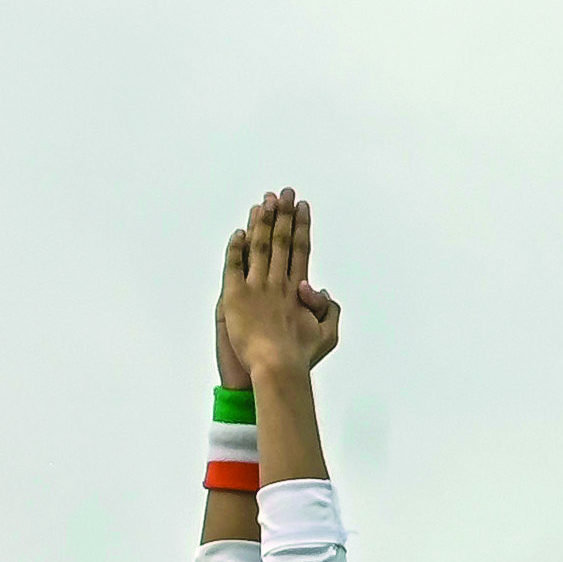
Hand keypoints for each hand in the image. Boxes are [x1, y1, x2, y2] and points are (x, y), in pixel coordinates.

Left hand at [212, 191, 343, 384]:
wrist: (277, 368)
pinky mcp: (235, 297)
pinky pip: (233, 266)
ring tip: (262, 202)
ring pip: (258, 246)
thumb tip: (319, 289)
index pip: (300, 249)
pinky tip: (237, 232)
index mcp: (298, 290)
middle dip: (282, 214)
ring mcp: (257, 288)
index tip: (301, 207)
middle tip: (282, 193)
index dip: (301, 226)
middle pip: (280, 241)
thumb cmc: (301, 357)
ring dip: (260, 222)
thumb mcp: (328, 334)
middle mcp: (278, 283)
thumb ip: (328, 309)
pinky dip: (235, 248)